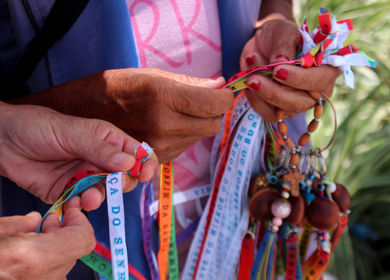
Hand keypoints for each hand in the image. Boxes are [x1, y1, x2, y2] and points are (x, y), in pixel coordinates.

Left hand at [0, 103, 157, 208]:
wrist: (2, 141)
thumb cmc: (38, 127)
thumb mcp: (72, 133)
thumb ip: (100, 149)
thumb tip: (130, 163)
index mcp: (107, 140)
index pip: (137, 152)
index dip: (146, 163)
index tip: (145, 174)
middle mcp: (100, 159)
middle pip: (125, 177)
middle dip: (123, 184)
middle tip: (115, 184)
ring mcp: (85, 176)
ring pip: (105, 193)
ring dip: (101, 197)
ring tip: (88, 197)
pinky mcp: (68, 192)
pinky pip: (83, 203)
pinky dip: (82, 206)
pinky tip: (75, 202)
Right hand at [0, 209, 94, 279]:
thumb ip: (17, 223)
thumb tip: (32, 220)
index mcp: (34, 257)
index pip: (84, 239)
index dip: (80, 222)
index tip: (71, 213)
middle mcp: (42, 278)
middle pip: (73, 251)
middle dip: (63, 233)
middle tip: (47, 222)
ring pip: (61, 266)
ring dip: (53, 250)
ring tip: (30, 240)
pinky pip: (49, 276)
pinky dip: (43, 265)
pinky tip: (23, 258)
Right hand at [13, 68, 233, 162]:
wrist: (78, 117)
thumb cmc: (113, 88)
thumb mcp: (150, 75)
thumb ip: (189, 83)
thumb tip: (220, 85)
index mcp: (163, 98)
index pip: (216, 104)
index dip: (224, 98)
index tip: (221, 93)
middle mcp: (163, 127)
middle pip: (212, 125)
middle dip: (211, 113)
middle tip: (199, 101)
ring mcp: (159, 148)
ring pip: (198, 138)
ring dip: (195, 125)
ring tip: (173, 112)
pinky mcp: (154, 161)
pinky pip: (183, 149)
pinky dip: (182, 137)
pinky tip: (164, 126)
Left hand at [239, 17, 340, 121]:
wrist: (263, 43)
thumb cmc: (279, 35)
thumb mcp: (282, 32)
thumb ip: (283, 45)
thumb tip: (280, 61)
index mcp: (326, 68)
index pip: (320, 81)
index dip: (300, 79)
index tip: (278, 71)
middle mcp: (315, 91)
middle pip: (300, 102)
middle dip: (275, 92)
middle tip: (254, 79)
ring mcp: (297, 103)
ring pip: (283, 112)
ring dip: (262, 96)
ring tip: (250, 76)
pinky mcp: (279, 109)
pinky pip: (268, 114)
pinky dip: (255, 102)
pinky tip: (248, 86)